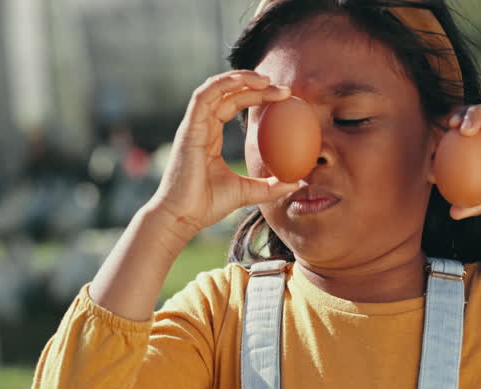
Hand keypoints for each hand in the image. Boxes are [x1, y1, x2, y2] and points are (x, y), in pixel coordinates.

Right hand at [147, 71, 302, 249]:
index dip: (257, 97)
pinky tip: (243, 82)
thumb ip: (271, 186)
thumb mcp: (248, 192)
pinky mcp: (188, 129)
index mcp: (211, 136)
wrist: (183, 216)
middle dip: (256, 85)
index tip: (285, 97)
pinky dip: (221, 84)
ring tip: (266, 80)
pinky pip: (203, 97)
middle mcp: (202, 126)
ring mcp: (193, 126)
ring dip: (240, 79)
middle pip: (228, 94)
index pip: (234, 105)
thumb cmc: (208, 205)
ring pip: (215, 89)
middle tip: (284, 89)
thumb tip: (298, 181)